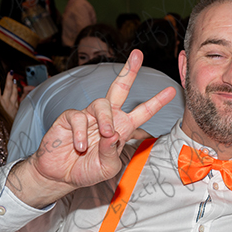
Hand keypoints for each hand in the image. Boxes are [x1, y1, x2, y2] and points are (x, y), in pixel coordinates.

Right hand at [0, 71, 18, 119]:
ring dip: (14, 85)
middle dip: (8, 79)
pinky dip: (17, 93)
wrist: (6, 132)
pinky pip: (17, 99)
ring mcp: (12, 106)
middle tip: (10, 71)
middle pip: (8, 88)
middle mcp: (5, 103)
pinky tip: (17, 89)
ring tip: (13, 78)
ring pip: (14, 93)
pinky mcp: (16, 109)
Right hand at [7, 50, 176, 207]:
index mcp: (122, 128)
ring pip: (102, 104)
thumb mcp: (107, 167)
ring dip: (105, 119)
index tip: (172, 91)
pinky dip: (80, 133)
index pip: (143, 112)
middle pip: (119, 88)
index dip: (156, 102)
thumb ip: (112, 152)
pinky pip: (78, 117)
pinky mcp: (69, 117)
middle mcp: (108, 117)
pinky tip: (80, 146)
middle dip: (129, 71)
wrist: (60, 176)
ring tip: (105, 134)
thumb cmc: (86, 170)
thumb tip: (112, 134)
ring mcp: (88, 115)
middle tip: (137, 55)